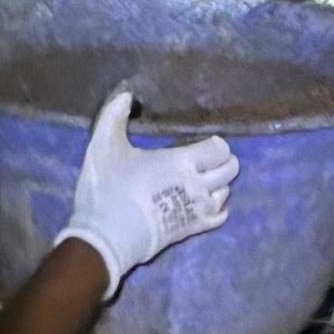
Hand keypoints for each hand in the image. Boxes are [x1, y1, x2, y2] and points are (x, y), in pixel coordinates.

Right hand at [59, 88, 239, 296]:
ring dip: (218, 184)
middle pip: (230, 169)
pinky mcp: (192, 231)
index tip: (202, 143)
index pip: (220, 149)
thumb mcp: (103, 147)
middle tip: (206, 160)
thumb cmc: (107, 189)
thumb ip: (113, 117)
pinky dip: (217, 208)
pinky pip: (220, 217)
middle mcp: (198, 185)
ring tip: (201, 180)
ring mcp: (197, 210)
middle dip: (223, 161)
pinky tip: (204, 204)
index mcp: (182, 161)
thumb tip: (125, 94)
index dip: (215, 144)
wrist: (105, 238)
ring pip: (226, 192)